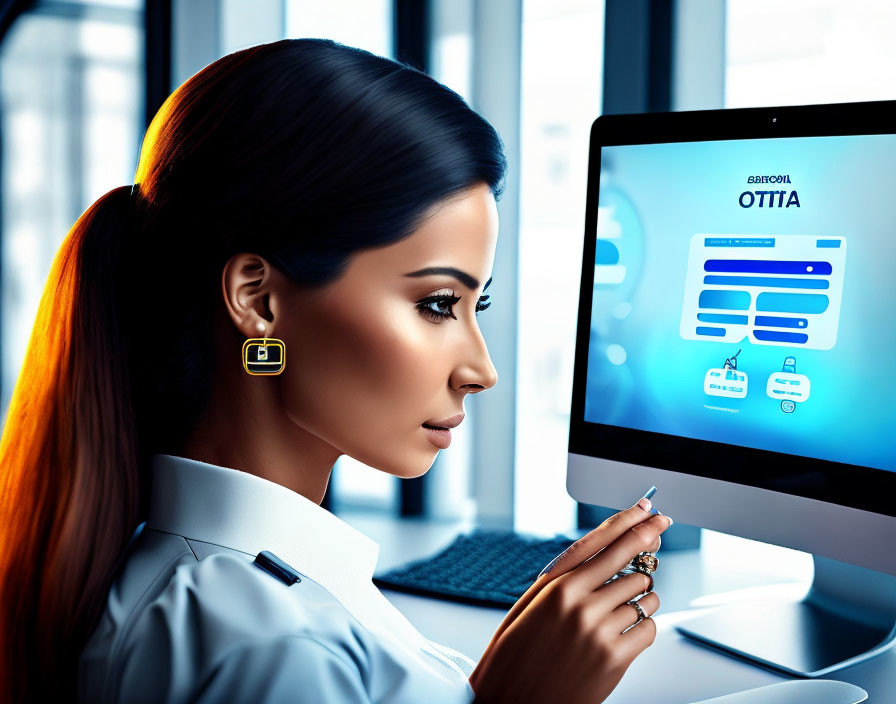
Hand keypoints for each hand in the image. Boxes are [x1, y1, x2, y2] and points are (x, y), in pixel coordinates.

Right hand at [468, 502, 671, 702]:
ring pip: (643, 594)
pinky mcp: (615, 659)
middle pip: (630, 559)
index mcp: (555, 587)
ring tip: (626, 602)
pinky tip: (627, 629)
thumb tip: (597, 555)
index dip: (630, 520)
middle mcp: (579, 604)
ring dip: (642, 594)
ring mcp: (599, 631)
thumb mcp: (528, 606)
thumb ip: (562, 580)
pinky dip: (643, 625)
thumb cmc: (515, 656)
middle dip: (649, 540)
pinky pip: (648, 628)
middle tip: (661, 527)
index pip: (602, 541)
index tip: (648, 509)